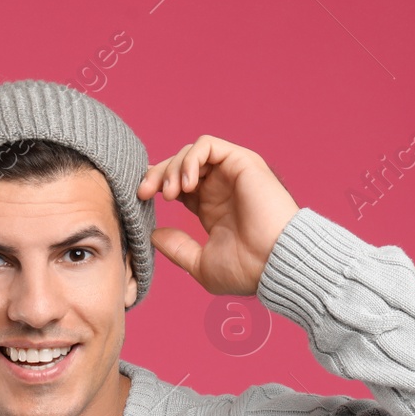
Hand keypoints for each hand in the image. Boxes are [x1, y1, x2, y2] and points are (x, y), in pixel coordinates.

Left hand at [137, 135, 299, 296]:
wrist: (275, 263)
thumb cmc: (247, 270)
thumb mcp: (201, 264)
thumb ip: (178, 248)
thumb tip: (153, 235)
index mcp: (212, 208)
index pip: (177, 185)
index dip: (156, 186)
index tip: (140, 199)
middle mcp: (221, 188)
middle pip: (179, 165)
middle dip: (157, 174)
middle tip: (144, 192)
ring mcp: (231, 173)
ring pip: (190, 152)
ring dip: (172, 168)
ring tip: (170, 194)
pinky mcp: (241, 161)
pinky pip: (207, 145)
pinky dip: (190, 158)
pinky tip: (186, 184)